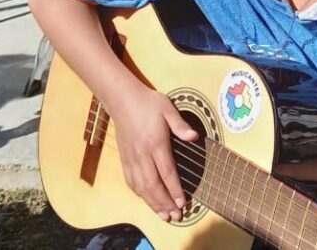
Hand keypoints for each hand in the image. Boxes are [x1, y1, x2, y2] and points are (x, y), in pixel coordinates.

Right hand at [109, 88, 198, 221]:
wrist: (122, 100)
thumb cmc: (148, 103)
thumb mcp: (168, 109)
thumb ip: (180, 125)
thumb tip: (194, 137)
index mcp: (155, 144)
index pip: (167, 173)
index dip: (174, 190)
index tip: (182, 203)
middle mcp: (142, 155)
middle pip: (153, 185)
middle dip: (165, 203)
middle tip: (176, 216)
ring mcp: (131, 158)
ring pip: (141, 187)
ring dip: (153, 203)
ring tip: (164, 216)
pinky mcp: (124, 159)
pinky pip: (131, 182)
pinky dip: (140, 194)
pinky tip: (147, 201)